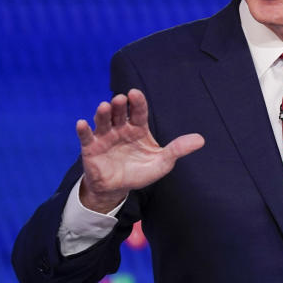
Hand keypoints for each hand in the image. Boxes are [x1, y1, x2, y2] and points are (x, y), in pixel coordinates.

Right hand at [76, 88, 204, 211]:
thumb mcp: (162, 163)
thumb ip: (178, 149)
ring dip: (103, 113)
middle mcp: (120, 128)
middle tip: (120, 99)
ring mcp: (104, 137)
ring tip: (104, 106)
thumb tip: (201, 139)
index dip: (137, 102)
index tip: (135, 93)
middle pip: (119, 112)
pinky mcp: (91, 149)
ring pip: (103, 121)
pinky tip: (82, 123)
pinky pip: (86, 137)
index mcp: (138, 128)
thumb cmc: (140, 172)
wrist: (118, 189)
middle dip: (119, 105)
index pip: (138, 112)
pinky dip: (83, 130)